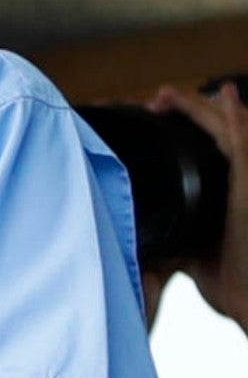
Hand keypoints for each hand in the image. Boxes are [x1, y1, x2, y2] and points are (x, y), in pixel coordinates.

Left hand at [149, 82, 247, 333]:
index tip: (147, 110)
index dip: (182, 122)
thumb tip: (141, 221)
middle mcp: (241, 181)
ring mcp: (247, 183)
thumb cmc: (230, 282)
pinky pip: (243, 147)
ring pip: (229, 129)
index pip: (203, 144)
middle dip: (186, 109)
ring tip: (168, 95)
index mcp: (226, 189)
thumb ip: (175, 228)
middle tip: (154, 99)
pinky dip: (234, 121)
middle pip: (216, 130)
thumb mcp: (192, 247)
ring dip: (199, 108)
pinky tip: (226, 99)